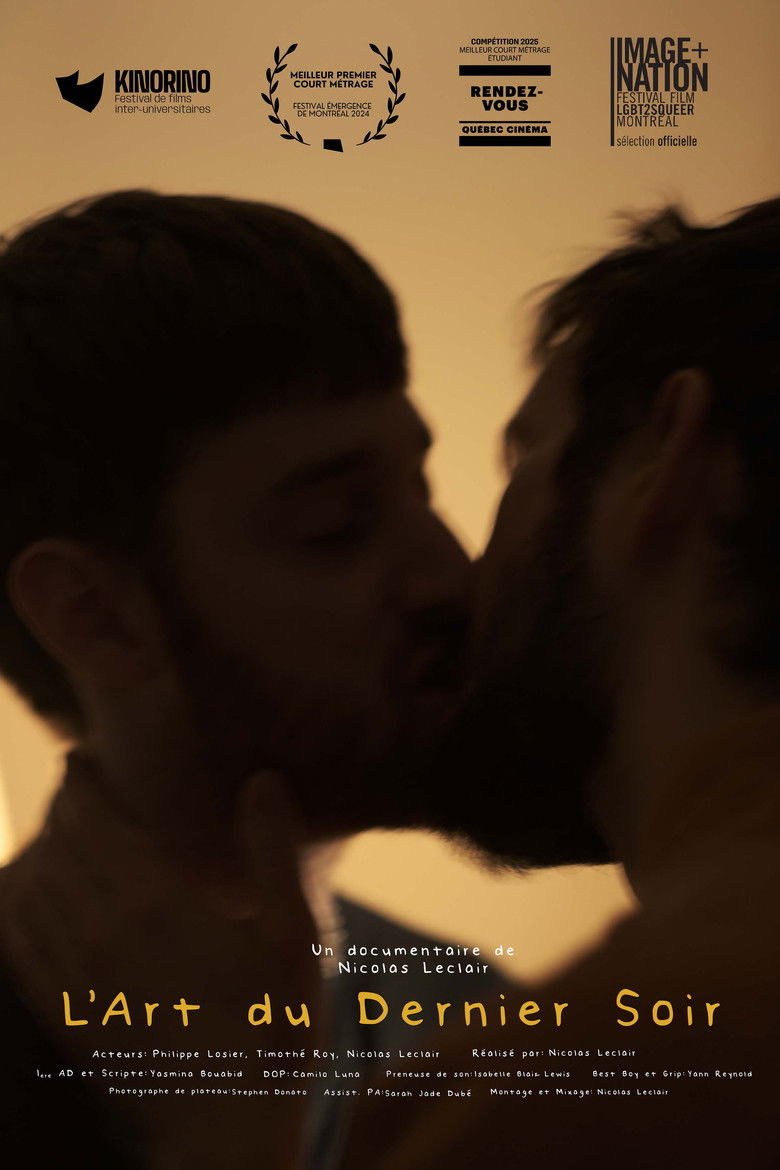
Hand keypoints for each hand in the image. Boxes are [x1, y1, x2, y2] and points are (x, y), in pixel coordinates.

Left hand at [0, 757, 318, 1168]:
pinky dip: (16, 907)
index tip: (82, 759)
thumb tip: (262, 779)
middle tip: (75, 784)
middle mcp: (103, 936)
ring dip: (38, 849)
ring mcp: (79, 980)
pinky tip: (26, 894)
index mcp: (158, 907)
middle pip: (59, 850)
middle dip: (60, 808)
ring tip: (57, 829)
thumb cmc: (274, 1031)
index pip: (96, 825)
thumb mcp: (298, 937)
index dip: (81, 785)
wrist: (228, 1135)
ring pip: (34, 891)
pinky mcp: (68, 1016)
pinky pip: (21, 947)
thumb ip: (275, 853)